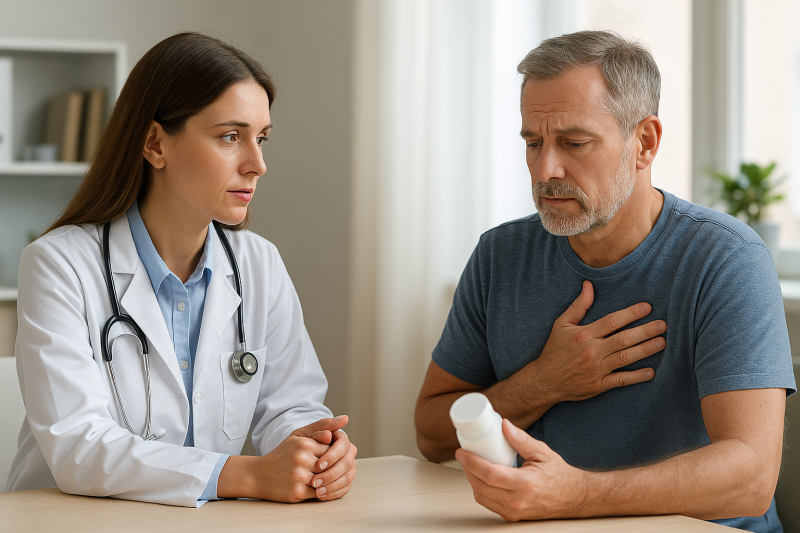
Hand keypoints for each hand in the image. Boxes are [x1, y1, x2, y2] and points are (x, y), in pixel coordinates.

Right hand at [219, 416, 353, 502]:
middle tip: (329, 470)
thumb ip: (322, 426)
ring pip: (327, 480)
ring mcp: (299, 477)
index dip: (333, 454)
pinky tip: (318, 488)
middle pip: (331, 465)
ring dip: (329, 481)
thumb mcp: (299, 435)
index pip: (333, 449)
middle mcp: (301, 459)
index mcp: (303, 444)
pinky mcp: (297, 493)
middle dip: (333, 469)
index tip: (328, 456)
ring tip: (324, 478)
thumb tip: (345, 419)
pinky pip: (320, 494)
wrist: (258, 475)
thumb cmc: (282, 454)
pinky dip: (323, 492)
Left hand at [456, 419, 588, 520]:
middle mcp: (518, 501)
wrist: (573, 497)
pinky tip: (480, 478)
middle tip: (463, 455)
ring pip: (482, 497)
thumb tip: (504, 425)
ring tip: (471, 464)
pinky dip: (481, 490)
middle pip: (481, 486)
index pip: (490, 475)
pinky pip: (488, 503)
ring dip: (472, 480)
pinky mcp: (512, 516)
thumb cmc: (560, 476)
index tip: (462, 453)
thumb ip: (521, 439)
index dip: (472, 463)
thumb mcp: (542, 452)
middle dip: (467, 469)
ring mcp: (514, 511)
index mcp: (526, 484)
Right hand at [534, 280, 665, 402]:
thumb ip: (579, 305)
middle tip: (663, 325)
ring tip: (661, 342)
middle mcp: (592, 351)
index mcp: (584, 335)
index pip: (611, 322)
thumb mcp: (562, 324)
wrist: (545, 380)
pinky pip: (621, 381)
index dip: (630, 314)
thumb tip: (589, 285)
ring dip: (645, 350)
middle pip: (623, 339)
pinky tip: (651, 372)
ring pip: (625, 358)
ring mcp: (596, 370)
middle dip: (645, 331)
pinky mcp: (598, 385)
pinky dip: (636, 377)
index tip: (647, 307)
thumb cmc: (554, 350)